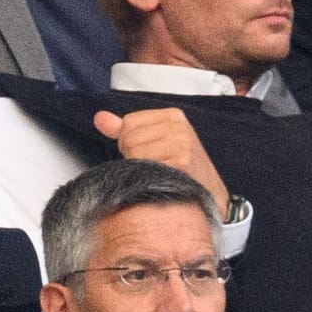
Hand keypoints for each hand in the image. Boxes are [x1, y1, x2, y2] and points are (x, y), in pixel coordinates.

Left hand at [94, 109, 231, 217]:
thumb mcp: (158, 142)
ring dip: (143, 168)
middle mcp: (179, 127)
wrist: (211, 195)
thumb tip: (100, 118)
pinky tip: (165, 180)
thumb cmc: (184, 170)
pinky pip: (145, 167)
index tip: (152, 153)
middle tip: (158, 166)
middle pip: (129, 137)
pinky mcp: (182, 162)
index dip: (131, 142)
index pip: (129, 122)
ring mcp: (182, 144)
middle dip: (136, 156)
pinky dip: (150, 177)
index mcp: (174, 116)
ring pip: (134, 153)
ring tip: (162, 173)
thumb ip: (127, 129)